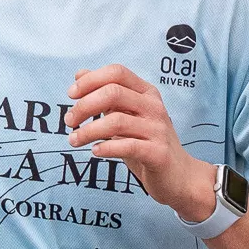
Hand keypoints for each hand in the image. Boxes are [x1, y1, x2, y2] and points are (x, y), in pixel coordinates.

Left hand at [65, 65, 212, 218]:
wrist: (179, 175)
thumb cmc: (147, 144)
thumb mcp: (127, 115)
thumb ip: (106, 96)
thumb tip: (80, 74)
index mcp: (146, 93)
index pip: (117, 72)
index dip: (91, 80)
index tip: (71, 95)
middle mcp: (154, 107)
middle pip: (113, 93)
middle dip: (84, 105)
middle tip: (69, 121)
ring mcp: (157, 130)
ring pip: (116, 121)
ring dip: (88, 130)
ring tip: (74, 140)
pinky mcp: (158, 153)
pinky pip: (127, 146)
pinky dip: (106, 148)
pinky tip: (95, 151)